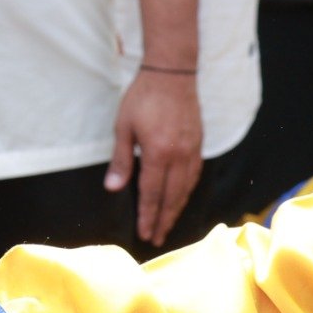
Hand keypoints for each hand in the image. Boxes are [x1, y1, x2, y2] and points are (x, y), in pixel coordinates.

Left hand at [109, 67, 201, 244]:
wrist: (172, 72)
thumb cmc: (143, 97)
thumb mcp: (124, 126)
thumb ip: (121, 160)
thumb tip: (114, 188)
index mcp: (158, 153)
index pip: (152, 193)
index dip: (148, 216)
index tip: (145, 233)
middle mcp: (179, 156)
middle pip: (172, 197)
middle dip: (163, 220)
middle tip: (156, 239)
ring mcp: (192, 150)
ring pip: (186, 189)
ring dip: (176, 210)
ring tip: (168, 225)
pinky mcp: (198, 144)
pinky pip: (194, 175)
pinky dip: (187, 192)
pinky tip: (181, 199)